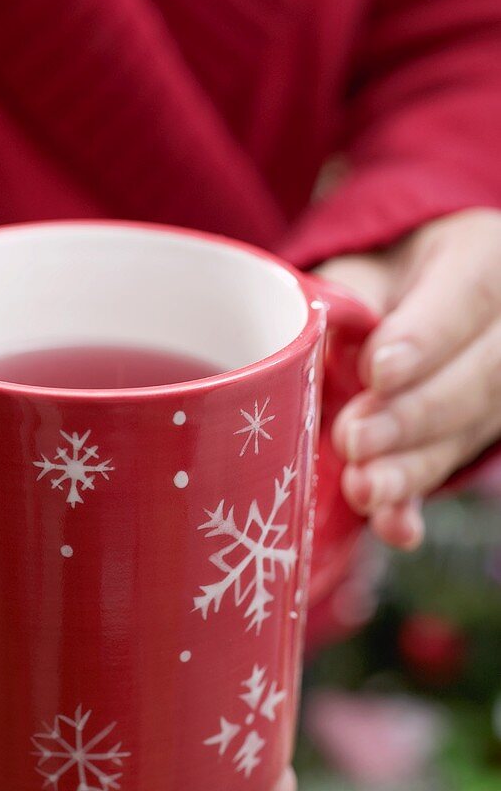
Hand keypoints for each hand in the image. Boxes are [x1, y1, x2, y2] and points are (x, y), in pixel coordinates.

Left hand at [315, 208, 500, 547]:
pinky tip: (396, 529)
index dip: (425, 339)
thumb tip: (309, 331)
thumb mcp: (365, 267)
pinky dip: (415, 503)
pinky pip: (447, 470)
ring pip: (467, 432)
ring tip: (363, 488)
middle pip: (478, 377)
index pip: (467, 299)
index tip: (377, 370)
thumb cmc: (382, 279)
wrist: (410, 301)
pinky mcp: (470, 437)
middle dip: (413, 415)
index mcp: (482, 262)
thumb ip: (346, 294)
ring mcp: (496, 392)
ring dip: (411, 467)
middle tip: (354, 438)